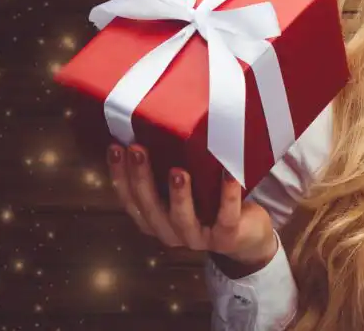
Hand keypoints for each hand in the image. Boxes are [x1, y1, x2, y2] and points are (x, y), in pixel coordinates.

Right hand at [106, 143, 277, 269]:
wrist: (248, 236)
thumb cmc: (211, 204)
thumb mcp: (188, 187)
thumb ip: (170, 168)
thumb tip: (159, 125)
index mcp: (155, 219)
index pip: (130, 199)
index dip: (120, 175)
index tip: (115, 147)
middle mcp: (170, 231)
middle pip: (150, 208)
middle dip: (142, 179)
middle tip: (138, 150)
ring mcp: (198, 237)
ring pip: (182, 218)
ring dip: (178, 195)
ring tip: (177, 171)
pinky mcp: (226, 237)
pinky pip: (226, 217)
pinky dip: (227, 196)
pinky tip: (229, 176)